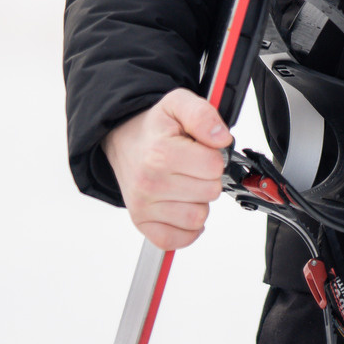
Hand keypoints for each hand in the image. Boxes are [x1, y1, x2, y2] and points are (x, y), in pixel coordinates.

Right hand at [102, 89, 232, 250]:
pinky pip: (178, 239)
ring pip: (198, 217)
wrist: (123, 140)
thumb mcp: (178, 104)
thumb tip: (221, 138)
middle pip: (210, 192)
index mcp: (161, 153)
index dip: (215, 156)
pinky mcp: (142, 223)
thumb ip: (203, 114)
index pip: (214, 166)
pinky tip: (182, 206)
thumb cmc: (154, 127)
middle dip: (208, 178)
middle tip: (191, 166)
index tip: (201, 150)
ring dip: (199, 202)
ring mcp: (144, 206)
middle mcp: (150, 183)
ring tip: (185, 183)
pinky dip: (186, 228)